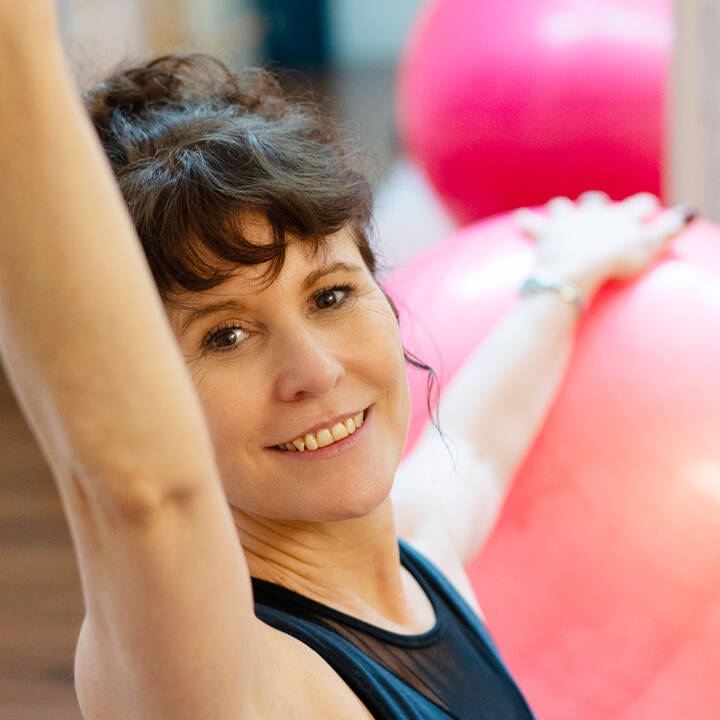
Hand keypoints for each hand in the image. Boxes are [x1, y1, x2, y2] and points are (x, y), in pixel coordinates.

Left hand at [515, 192, 694, 296]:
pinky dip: (527, 220)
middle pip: (596, 202)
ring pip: (564, 207)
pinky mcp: (546, 233)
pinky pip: (532, 223)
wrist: (580, 268)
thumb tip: (689, 211)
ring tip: (561, 209)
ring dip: (563, 209)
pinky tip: (521, 217)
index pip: (640, 205)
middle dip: (598, 204)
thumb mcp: (650, 246)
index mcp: (621, 217)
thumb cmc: (616, 261)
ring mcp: (568, 222)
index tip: (647, 210)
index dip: (644, 208)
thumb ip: (669, 229)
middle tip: (598, 208)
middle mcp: (593, 213)